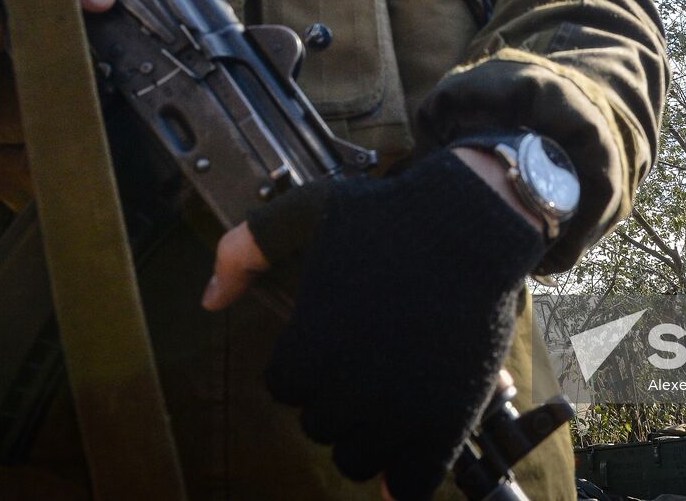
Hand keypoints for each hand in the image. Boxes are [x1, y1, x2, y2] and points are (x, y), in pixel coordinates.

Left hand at [202, 149, 545, 499]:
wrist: (475, 221)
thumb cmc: (389, 216)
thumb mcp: (306, 212)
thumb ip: (244, 250)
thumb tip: (210, 300)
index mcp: (310, 344)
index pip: (282, 387)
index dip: (302, 364)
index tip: (328, 341)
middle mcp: (350, 387)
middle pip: (319, 425)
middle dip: (334, 396)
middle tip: (362, 361)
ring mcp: (401, 409)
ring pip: (357, 459)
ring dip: (365, 436)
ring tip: (385, 399)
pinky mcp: (447, 421)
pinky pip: (412, 484)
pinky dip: (403, 480)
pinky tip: (404, 461)